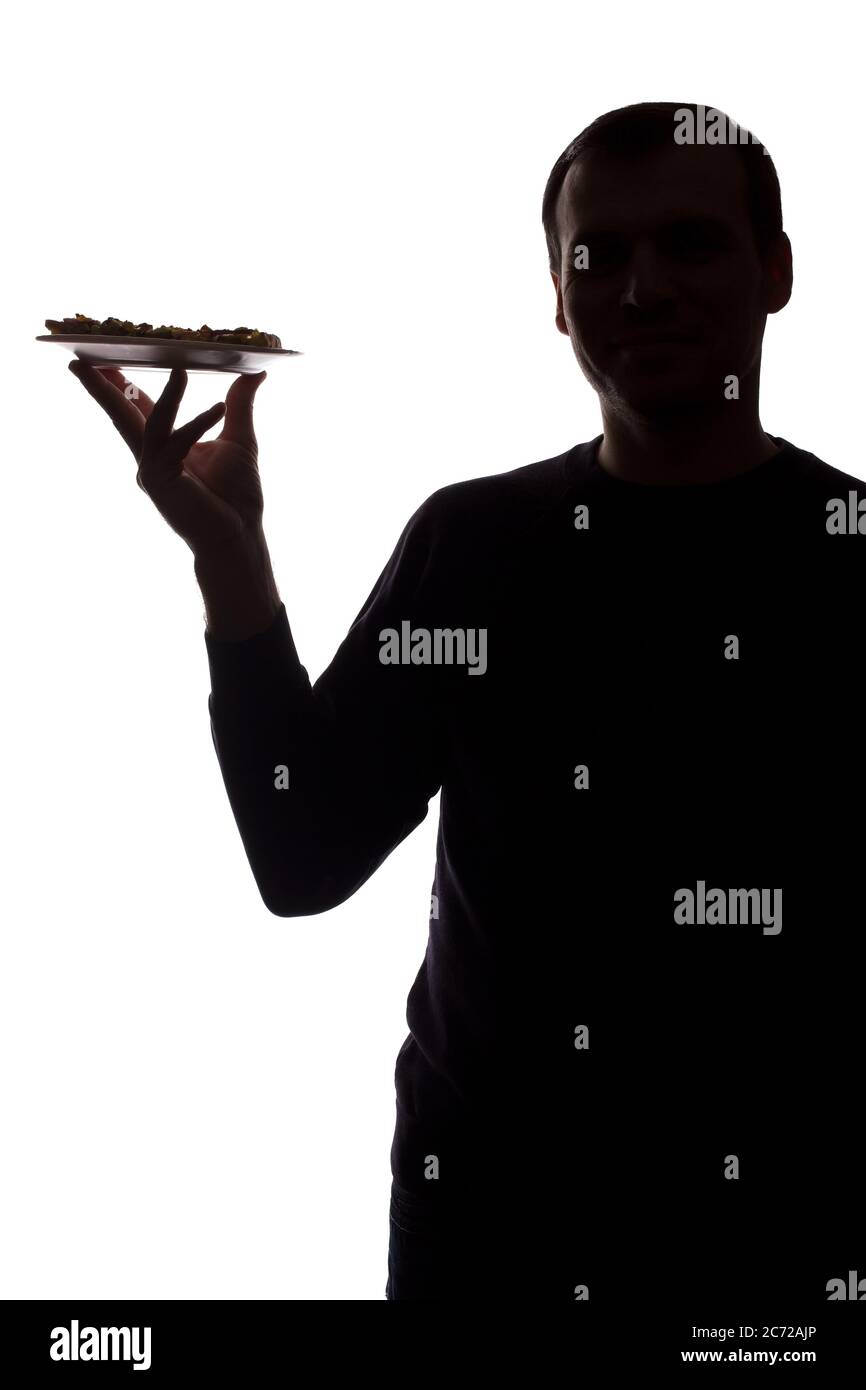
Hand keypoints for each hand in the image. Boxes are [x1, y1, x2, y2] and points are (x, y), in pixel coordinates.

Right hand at [68, 361, 268, 556]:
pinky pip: (174, 444)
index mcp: (163, 446)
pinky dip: (196, 425)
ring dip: (165, 396)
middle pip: (120, 413)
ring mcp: (151, 471)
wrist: (240, 535)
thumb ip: (240, 404)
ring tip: (180, 370)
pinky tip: (218, 410)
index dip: (120, 381)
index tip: (104, 353)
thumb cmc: (236, 496)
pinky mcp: (160, 482)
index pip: (137, 407)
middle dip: (99, 385)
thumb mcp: (240, 439)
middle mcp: (149, 457)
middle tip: (80, 359)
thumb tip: (256, 372)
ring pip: (146, 423)